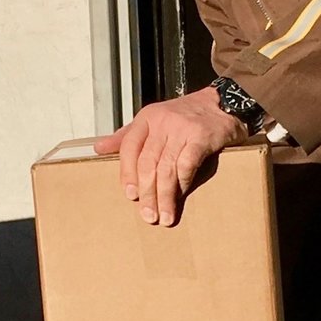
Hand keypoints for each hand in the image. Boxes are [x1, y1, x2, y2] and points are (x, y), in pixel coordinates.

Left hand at [92, 86, 246, 226]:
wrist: (222, 104)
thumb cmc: (185, 116)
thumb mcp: (152, 119)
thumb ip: (127, 135)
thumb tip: (98, 148)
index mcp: (147, 118)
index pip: (129, 147)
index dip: (127, 173)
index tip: (131, 196)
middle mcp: (162, 121)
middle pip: (147, 162)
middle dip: (147, 192)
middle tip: (148, 215)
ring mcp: (182, 129)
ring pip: (166, 168)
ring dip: (165, 196)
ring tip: (165, 216)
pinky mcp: (201, 136)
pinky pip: (187, 165)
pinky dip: (183, 183)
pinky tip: (181, 197)